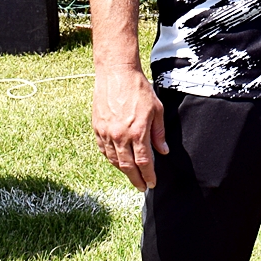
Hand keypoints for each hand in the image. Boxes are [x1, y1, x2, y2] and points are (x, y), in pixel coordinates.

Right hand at [92, 65, 168, 189]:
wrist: (116, 73)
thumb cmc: (139, 89)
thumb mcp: (156, 110)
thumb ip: (159, 133)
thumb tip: (163, 151)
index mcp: (137, 132)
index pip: (144, 162)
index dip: (148, 175)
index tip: (152, 183)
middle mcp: (120, 136)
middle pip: (127, 166)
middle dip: (136, 179)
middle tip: (141, 186)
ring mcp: (106, 133)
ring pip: (114, 160)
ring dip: (123, 171)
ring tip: (131, 175)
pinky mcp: (97, 128)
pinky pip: (103, 150)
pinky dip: (111, 159)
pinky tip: (117, 161)